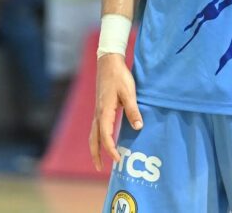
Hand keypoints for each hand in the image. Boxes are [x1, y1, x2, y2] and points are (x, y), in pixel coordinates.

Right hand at [89, 53, 142, 170]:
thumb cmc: (119, 76)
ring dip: (95, 147)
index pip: (105, 135)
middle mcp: (98, 113)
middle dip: (96, 154)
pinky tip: (104, 139)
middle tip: (100, 168)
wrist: (108, 62)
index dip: (110, 149)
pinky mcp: (100, 107)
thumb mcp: (129, 92)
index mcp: (105, 111)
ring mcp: (97, 110)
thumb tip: (138, 127)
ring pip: (93, 133)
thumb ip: (133, 110)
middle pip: (94, 138)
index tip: (117, 159)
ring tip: (99, 159)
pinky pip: (96, 127)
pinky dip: (97, 138)